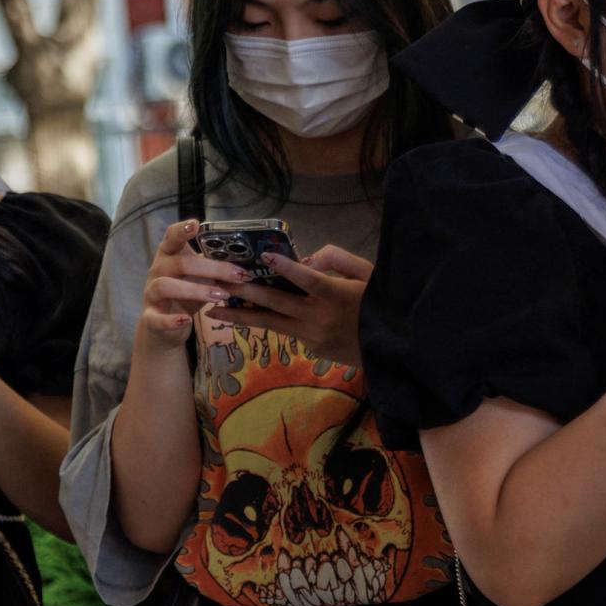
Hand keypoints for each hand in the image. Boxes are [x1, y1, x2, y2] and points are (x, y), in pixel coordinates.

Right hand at [137, 220, 250, 350]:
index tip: (196, 224)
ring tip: (221, 296)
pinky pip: (155, 318)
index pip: (171, 237)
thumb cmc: (186, 295)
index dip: (182, 230)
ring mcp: (151, 293)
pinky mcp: (149, 317)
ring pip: (166, 286)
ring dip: (195, 290)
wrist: (164, 326)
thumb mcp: (201, 278)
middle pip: (180, 263)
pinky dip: (170, 320)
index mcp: (170, 255)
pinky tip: (186, 320)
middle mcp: (157, 270)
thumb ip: (216, 270)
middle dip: (212, 268)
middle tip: (238, 276)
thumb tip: (247, 267)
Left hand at [217, 244, 373, 367]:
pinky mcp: (312, 348)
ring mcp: (313, 336)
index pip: (308, 279)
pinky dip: (266, 322)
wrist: (391, 348)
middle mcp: (319, 317)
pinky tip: (244, 316)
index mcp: (336, 295)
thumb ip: (338, 259)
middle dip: (245, 292)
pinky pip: (286, 330)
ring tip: (215, 312)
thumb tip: (306, 259)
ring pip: (271, 323)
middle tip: (218, 284)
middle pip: (277, 302)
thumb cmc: (380, 304)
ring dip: (241, 317)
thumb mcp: (366, 274)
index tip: (265, 257)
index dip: (287, 267)